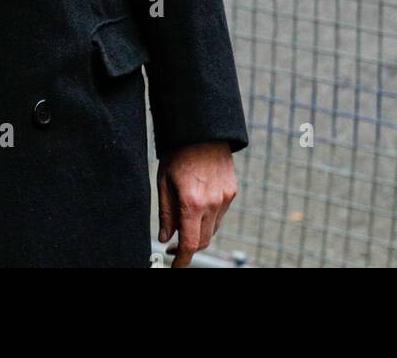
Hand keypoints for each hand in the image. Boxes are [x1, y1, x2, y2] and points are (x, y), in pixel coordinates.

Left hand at [156, 141, 237, 267]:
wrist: (202, 129)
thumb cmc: (179, 153)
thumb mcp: (163, 182)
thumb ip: (165, 213)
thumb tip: (165, 238)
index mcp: (192, 203)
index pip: (190, 244)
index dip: (181, 261)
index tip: (174, 267)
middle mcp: (212, 204)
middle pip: (202, 241)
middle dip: (188, 248)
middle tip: (174, 246)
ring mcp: (225, 198)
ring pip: (212, 229)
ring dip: (199, 232)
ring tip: (184, 221)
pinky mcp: (232, 191)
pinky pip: (220, 214)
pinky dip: (209, 218)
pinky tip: (198, 206)